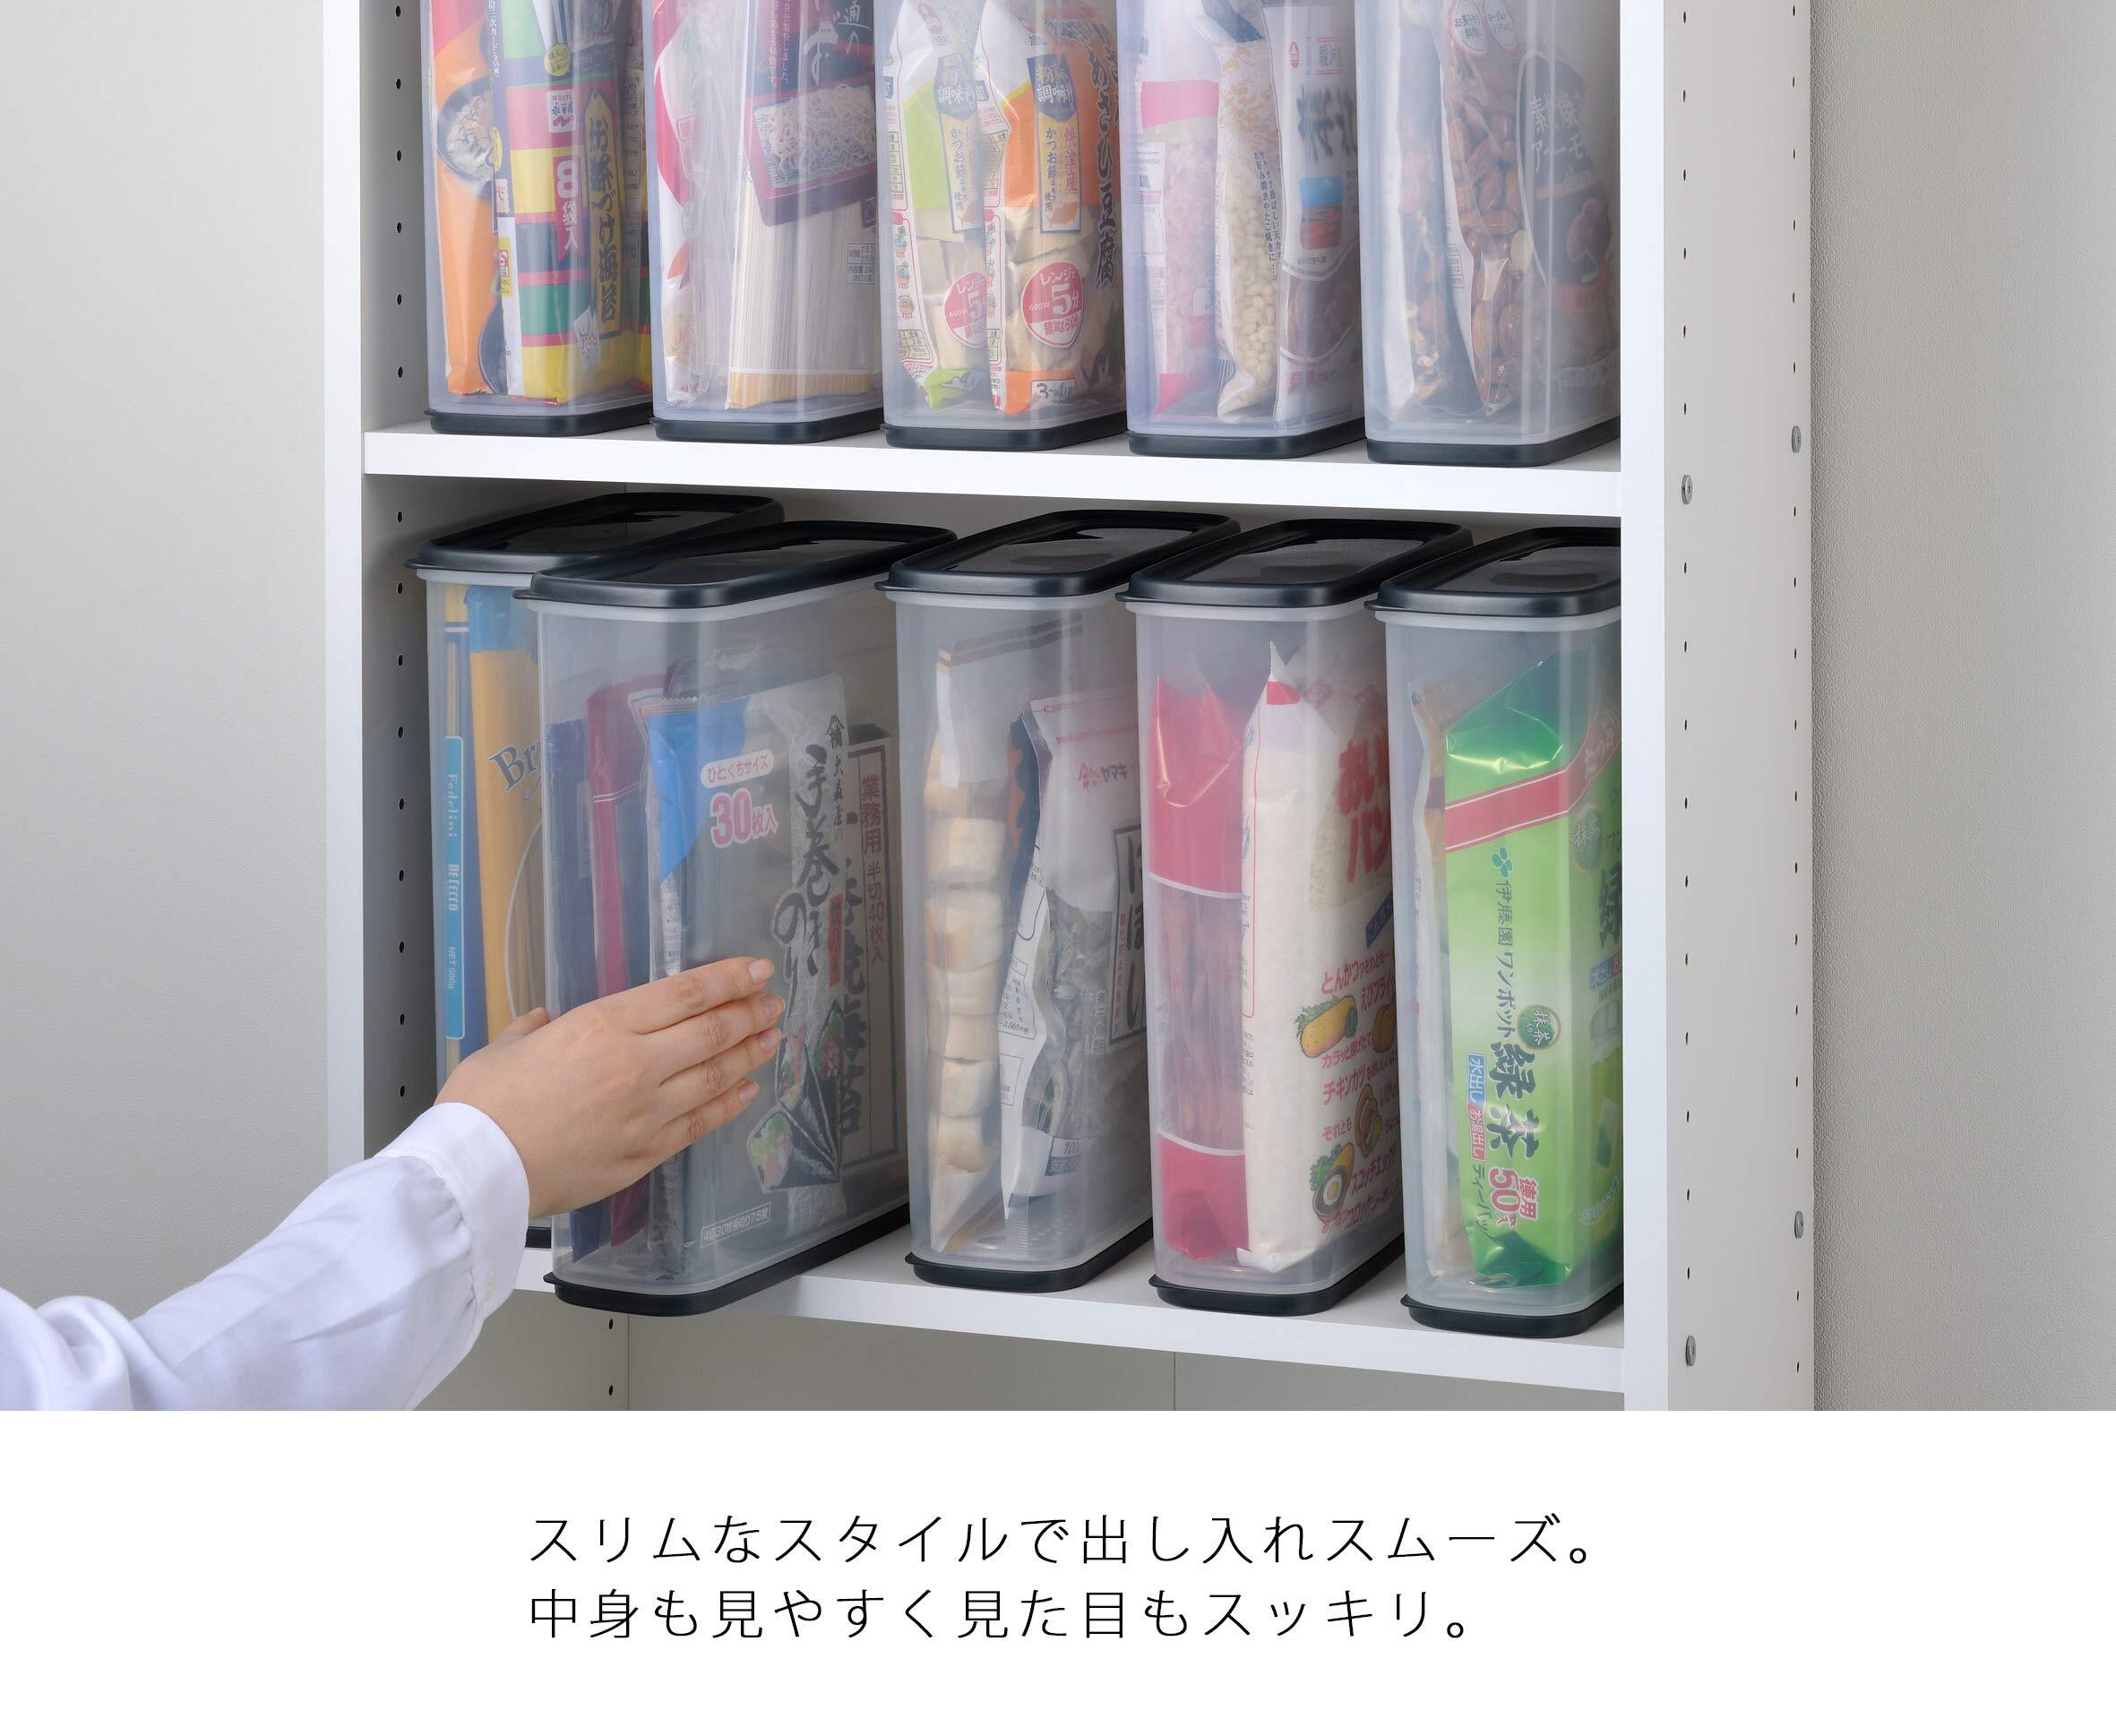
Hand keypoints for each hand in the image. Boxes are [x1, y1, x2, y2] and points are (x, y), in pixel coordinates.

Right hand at [439, 958, 783, 1219]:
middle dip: (749, 1013)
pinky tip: (746, 1091)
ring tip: (773, 1039)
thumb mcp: (505, 1046)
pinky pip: (699, 1123)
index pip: (685, 994)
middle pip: (711, 1032)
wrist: (476, 1173)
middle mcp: (636, 1065)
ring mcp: (646, 1113)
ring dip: (749, 1055)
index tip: (757, 970)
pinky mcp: (645, 1154)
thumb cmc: (481, 1105)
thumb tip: (543, 1023)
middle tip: (773, 1002)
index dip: (728, 979)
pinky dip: (728, 1104)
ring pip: (714, 1077)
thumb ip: (534, 1029)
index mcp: (602, 1026)